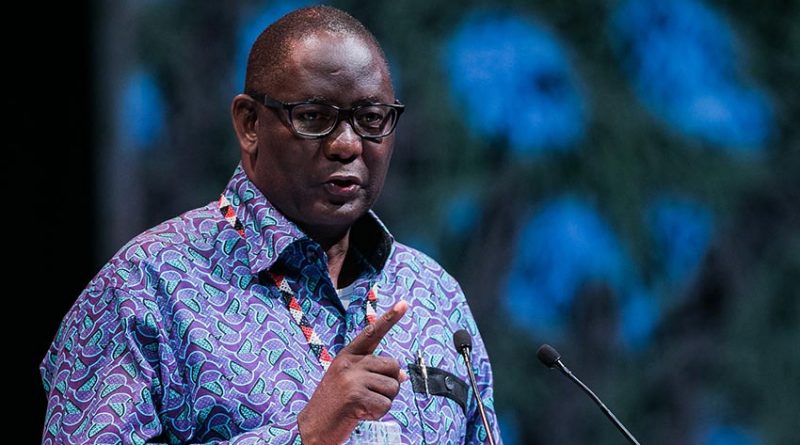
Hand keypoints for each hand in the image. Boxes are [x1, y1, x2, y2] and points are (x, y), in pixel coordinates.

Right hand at [297, 300, 408, 444]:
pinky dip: (378, 414)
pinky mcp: (355, 396)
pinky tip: (361, 414)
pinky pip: (386, 405)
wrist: (312, 428)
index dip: (389, 318)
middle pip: (393, 365)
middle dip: (389, 384)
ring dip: (384, 401)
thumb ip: (373, 373)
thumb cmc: (334, 405)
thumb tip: (402, 375)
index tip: (404, 303)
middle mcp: (349, 363)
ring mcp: (352, 378)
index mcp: (347, 356)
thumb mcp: (350, 382)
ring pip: (393, 387)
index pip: (372, 333)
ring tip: (363, 405)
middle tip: (369, 395)